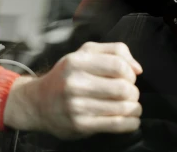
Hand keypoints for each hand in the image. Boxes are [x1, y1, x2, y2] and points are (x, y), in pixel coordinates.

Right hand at [3, 42, 142, 138]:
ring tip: (128, 105)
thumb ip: (113, 51)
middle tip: (128, 93)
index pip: (118, 65)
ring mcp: (76, 105)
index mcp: (75, 61)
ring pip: (124, 108)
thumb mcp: (83, 54)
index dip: (130, 73)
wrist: (38, 103)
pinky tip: (127, 118)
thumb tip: (137, 69)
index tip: (127, 77)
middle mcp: (74, 83)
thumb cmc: (66, 76)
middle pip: (124, 88)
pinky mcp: (81, 125)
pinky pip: (118, 125)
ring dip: (134, 108)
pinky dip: (131, 122)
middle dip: (133, 92)